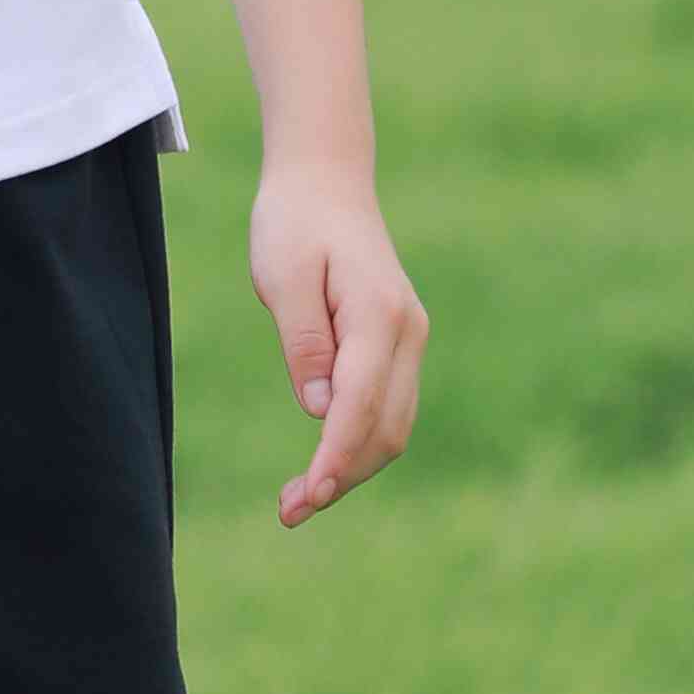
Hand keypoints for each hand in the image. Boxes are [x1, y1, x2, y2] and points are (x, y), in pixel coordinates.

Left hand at [254, 153, 425, 524]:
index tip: (307, 496)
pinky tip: (322, 465)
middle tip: (288, 512)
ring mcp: (409, 341)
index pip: (362, 404)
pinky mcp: (397, 346)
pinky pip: (387, 408)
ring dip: (350, 468)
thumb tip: (319, 408)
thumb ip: (304, 341)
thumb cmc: (295, 223)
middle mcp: (408, 333)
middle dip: (341, 476)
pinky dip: (357, 443)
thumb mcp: (283, 274)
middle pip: (385, 428)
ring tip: (296, 500)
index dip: (335, 457)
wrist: (325, 182)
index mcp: (380, 314)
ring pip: (391, 425)